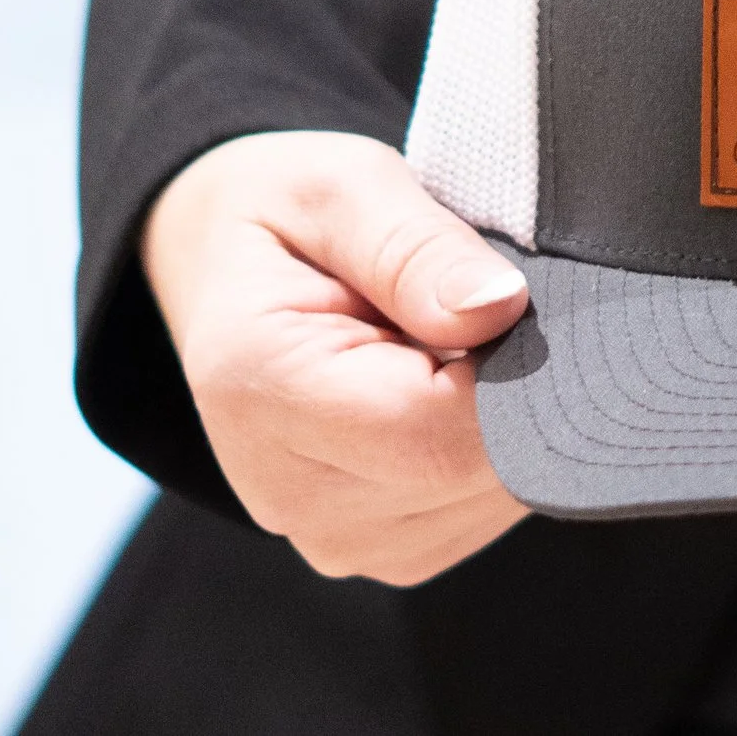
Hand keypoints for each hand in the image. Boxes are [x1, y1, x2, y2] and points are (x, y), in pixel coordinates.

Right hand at [141, 129, 531, 583]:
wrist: (219, 266)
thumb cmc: (283, 213)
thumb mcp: (342, 186)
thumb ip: (417, 248)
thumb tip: (500, 306)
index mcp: (261, 386)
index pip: (433, 429)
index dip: (509, 365)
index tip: (513, 295)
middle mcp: (288, 491)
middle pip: (469, 473)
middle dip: (517, 385)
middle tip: (483, 302)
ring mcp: (331, 537)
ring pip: (489, 499)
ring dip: (508, 417)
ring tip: (451, 340)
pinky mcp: (376, 550)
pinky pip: (481, 510)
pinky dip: (492, 446)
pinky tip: (452, 384)